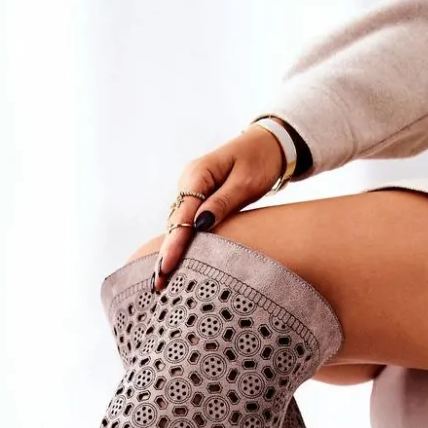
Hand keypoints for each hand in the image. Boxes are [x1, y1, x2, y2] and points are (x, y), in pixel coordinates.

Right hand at [154, 122, 286, 291]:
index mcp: (198, 174)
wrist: (269, 144)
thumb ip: (222, 203)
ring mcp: (191, 190)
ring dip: (172, 250)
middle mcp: (188, 182)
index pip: (182, 215)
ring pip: (177, 224)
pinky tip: (177, 262)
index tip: (166, 267)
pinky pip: (186, 222)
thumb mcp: (245, 183)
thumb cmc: (261, 160)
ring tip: (164, 280)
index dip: (174, 243)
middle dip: (167, 252)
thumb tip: (200, 225)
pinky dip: (182, 241)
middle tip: (158, 283)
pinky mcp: (198, 198)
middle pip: (174, 223)